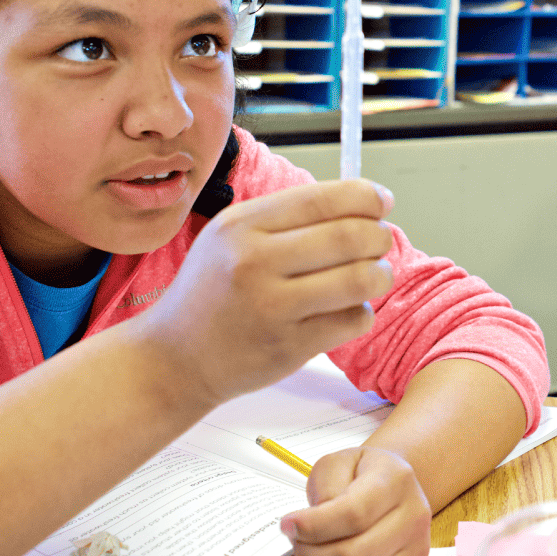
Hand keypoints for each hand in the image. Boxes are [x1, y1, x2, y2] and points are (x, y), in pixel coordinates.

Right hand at [131, 179, 394, 410]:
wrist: (174, 359)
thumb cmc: (212, 292)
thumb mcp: (230, 238)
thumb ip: (286, 217)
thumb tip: (362, 200)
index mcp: (241, 226)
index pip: (322, 198)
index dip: (366, 197)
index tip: (382, 201)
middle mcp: (254, 262)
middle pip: (349, 237)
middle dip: (379, 236)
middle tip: (381, 241)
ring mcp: (271, 307)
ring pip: (358, 280)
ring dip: (380, 274)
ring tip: (375, 274)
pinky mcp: (288, 347)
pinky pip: (351, 321)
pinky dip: (362, 312)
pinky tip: (349, 309)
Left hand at [281, 446, 432, 555]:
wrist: (394, 488)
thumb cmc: (361, 475)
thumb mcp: (338, 462)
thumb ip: (326, 486)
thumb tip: (314, 526)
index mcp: (396, 481)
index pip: (354, 514)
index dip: (313, 526)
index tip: (288, 525)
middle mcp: (415, 518)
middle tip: (297, 545)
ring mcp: (417, 553)